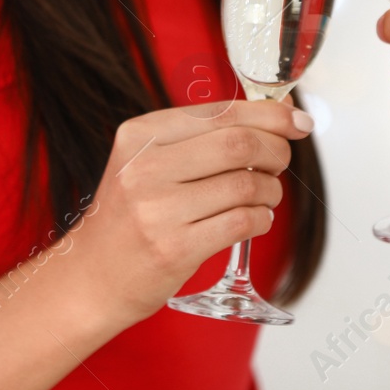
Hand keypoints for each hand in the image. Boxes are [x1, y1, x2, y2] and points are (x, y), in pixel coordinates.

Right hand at [66, 99, 312, 326]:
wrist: (90, 278)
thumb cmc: (130, 215)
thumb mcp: (149, 161)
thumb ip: (205, 135)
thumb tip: (279, 111)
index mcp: (140, 135)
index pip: (222, 112)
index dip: (271, 115)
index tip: (298, 122)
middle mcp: (145, 167)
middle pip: (239, 143)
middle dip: (276, 150)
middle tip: (280, 161)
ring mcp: (158, 210)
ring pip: (246, 183)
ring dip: (270, 189)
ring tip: (264, 195)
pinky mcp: (174, 249)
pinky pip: (242, 222)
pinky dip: (262, 218)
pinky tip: (255, 219)